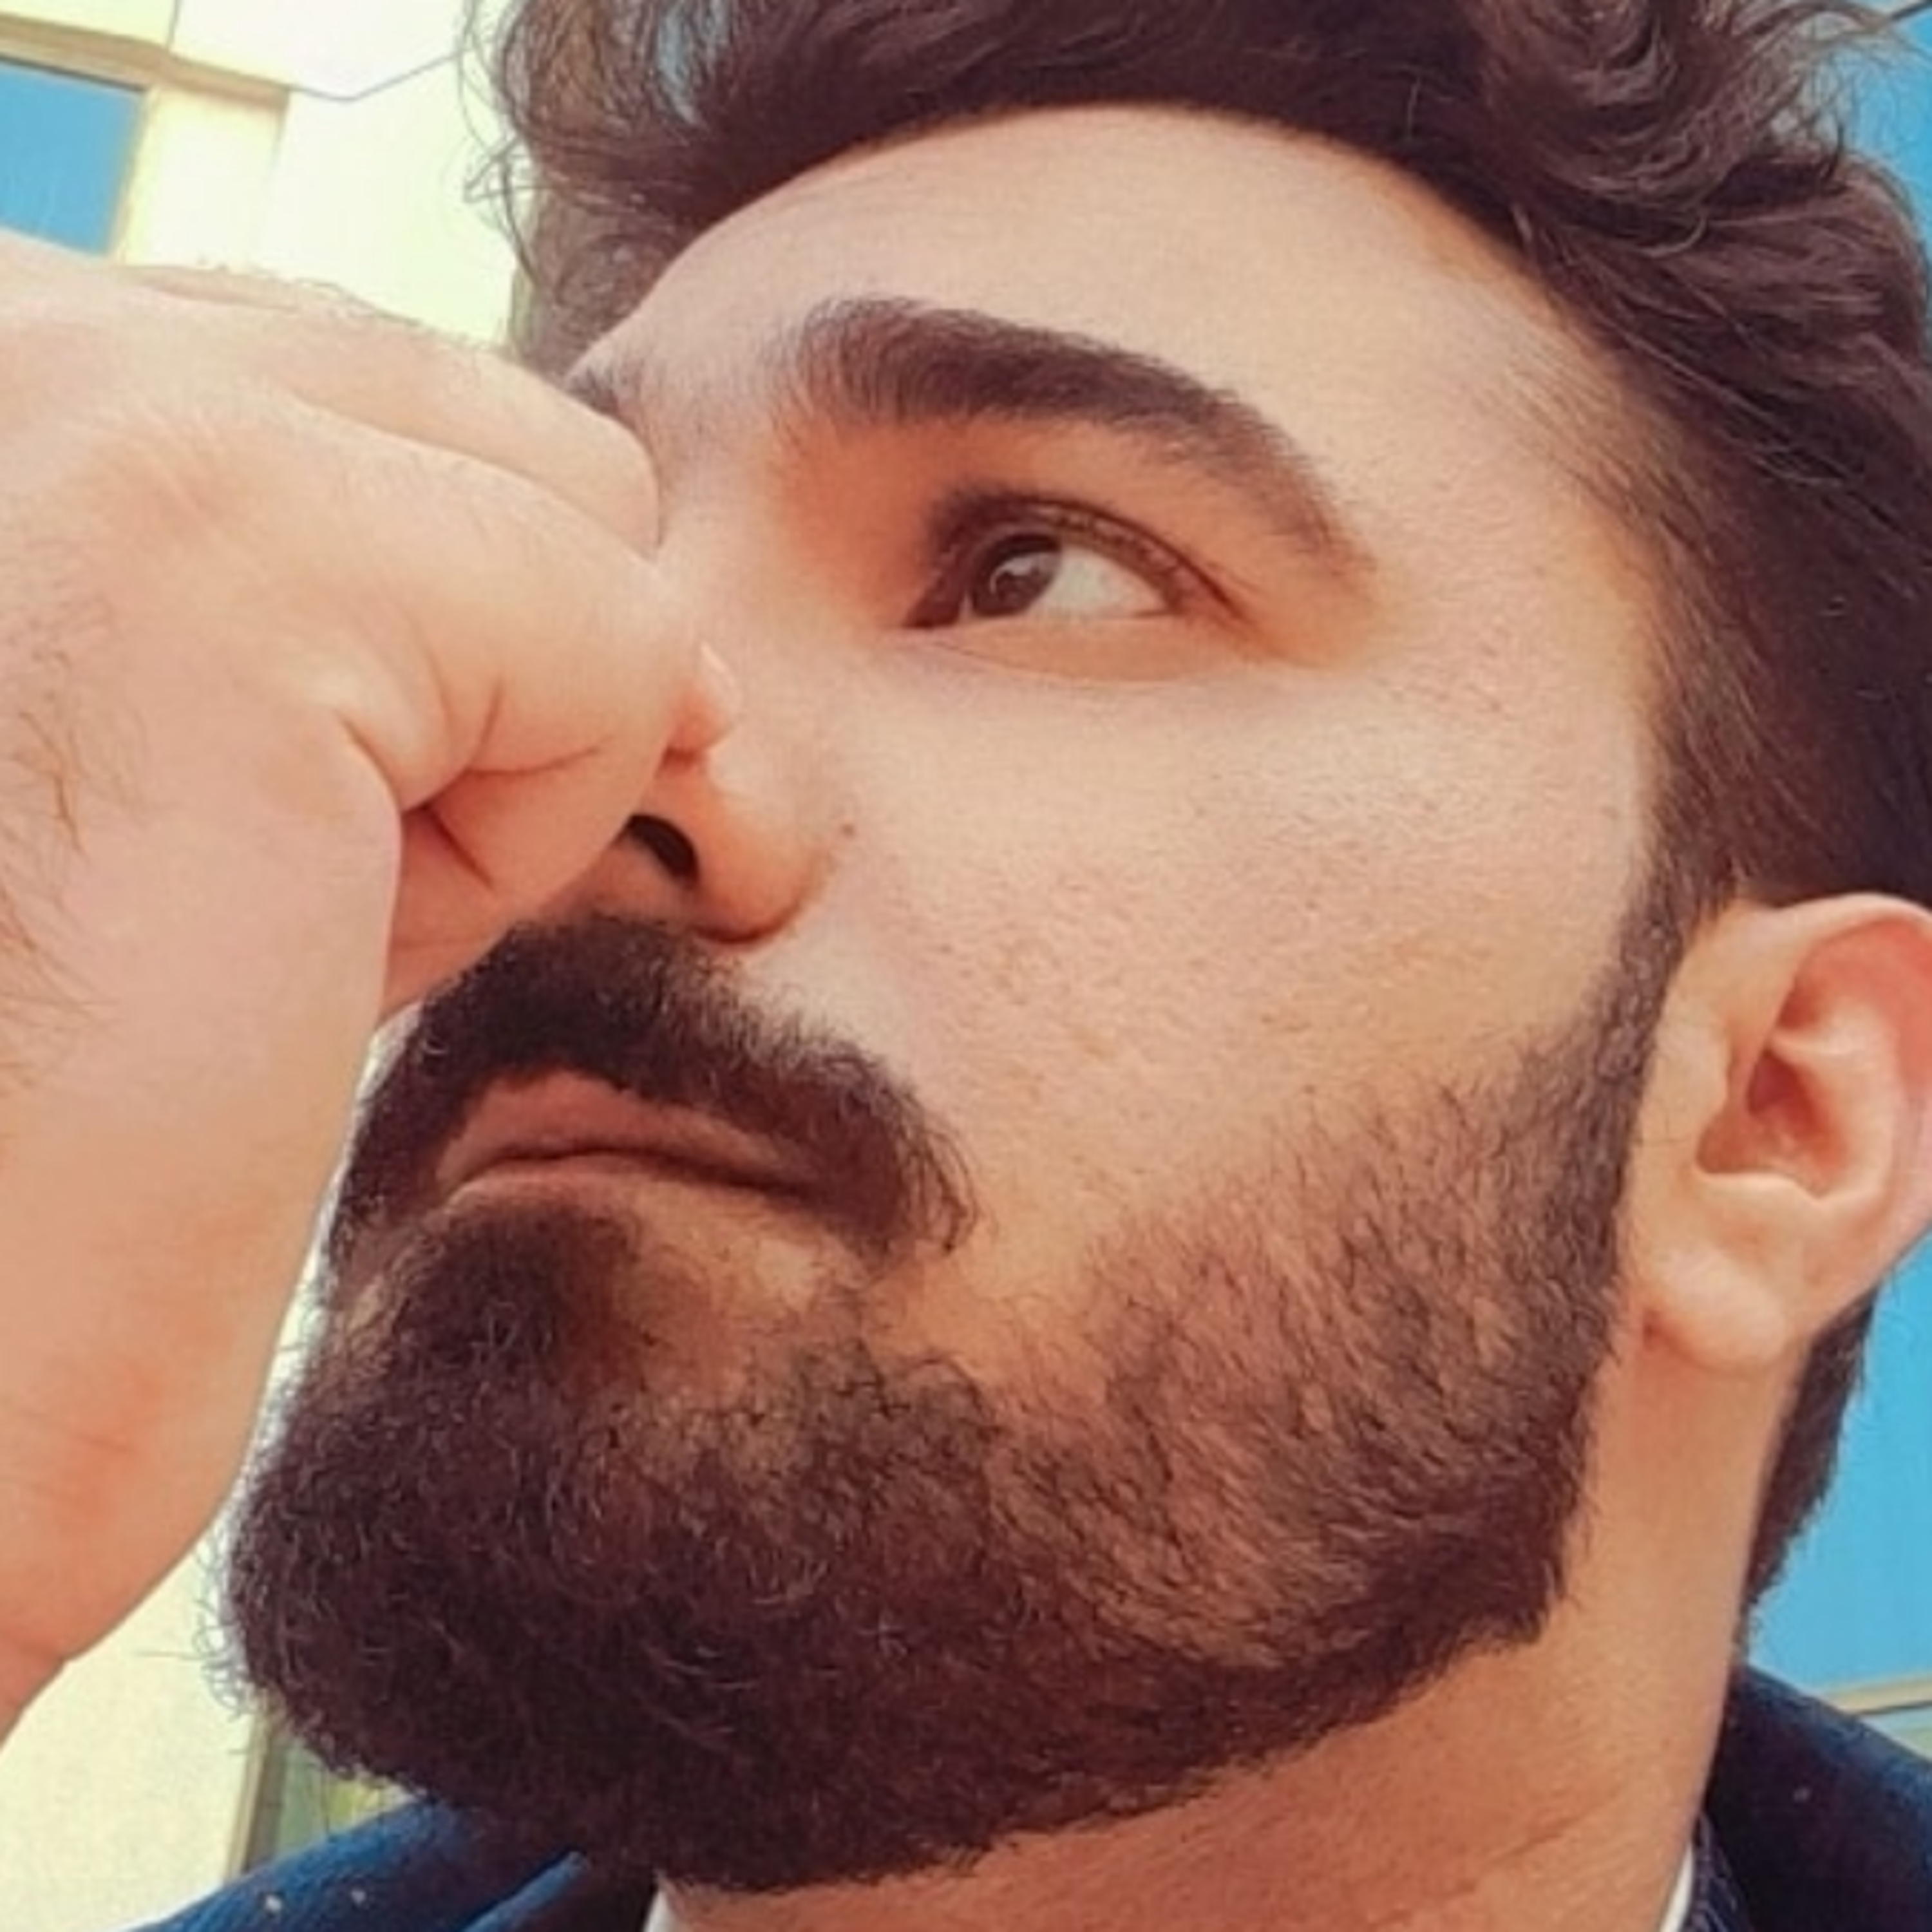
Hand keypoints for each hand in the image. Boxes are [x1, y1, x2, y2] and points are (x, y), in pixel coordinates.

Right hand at [0, 234, 715, 1732]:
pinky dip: (534, 844)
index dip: (390, 643)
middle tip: (258, 889)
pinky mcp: (232, 556)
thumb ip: (362, 604)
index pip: (348, 380)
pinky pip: (622, 648)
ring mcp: (84, 395)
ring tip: (268, 916)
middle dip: (470, 672)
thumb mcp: (203, 776)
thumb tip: (674, 633)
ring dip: (498, 760)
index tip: (230, 828)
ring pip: (577, 517)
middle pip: (493, 424)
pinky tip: (312, 952)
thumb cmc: (39, 1108)